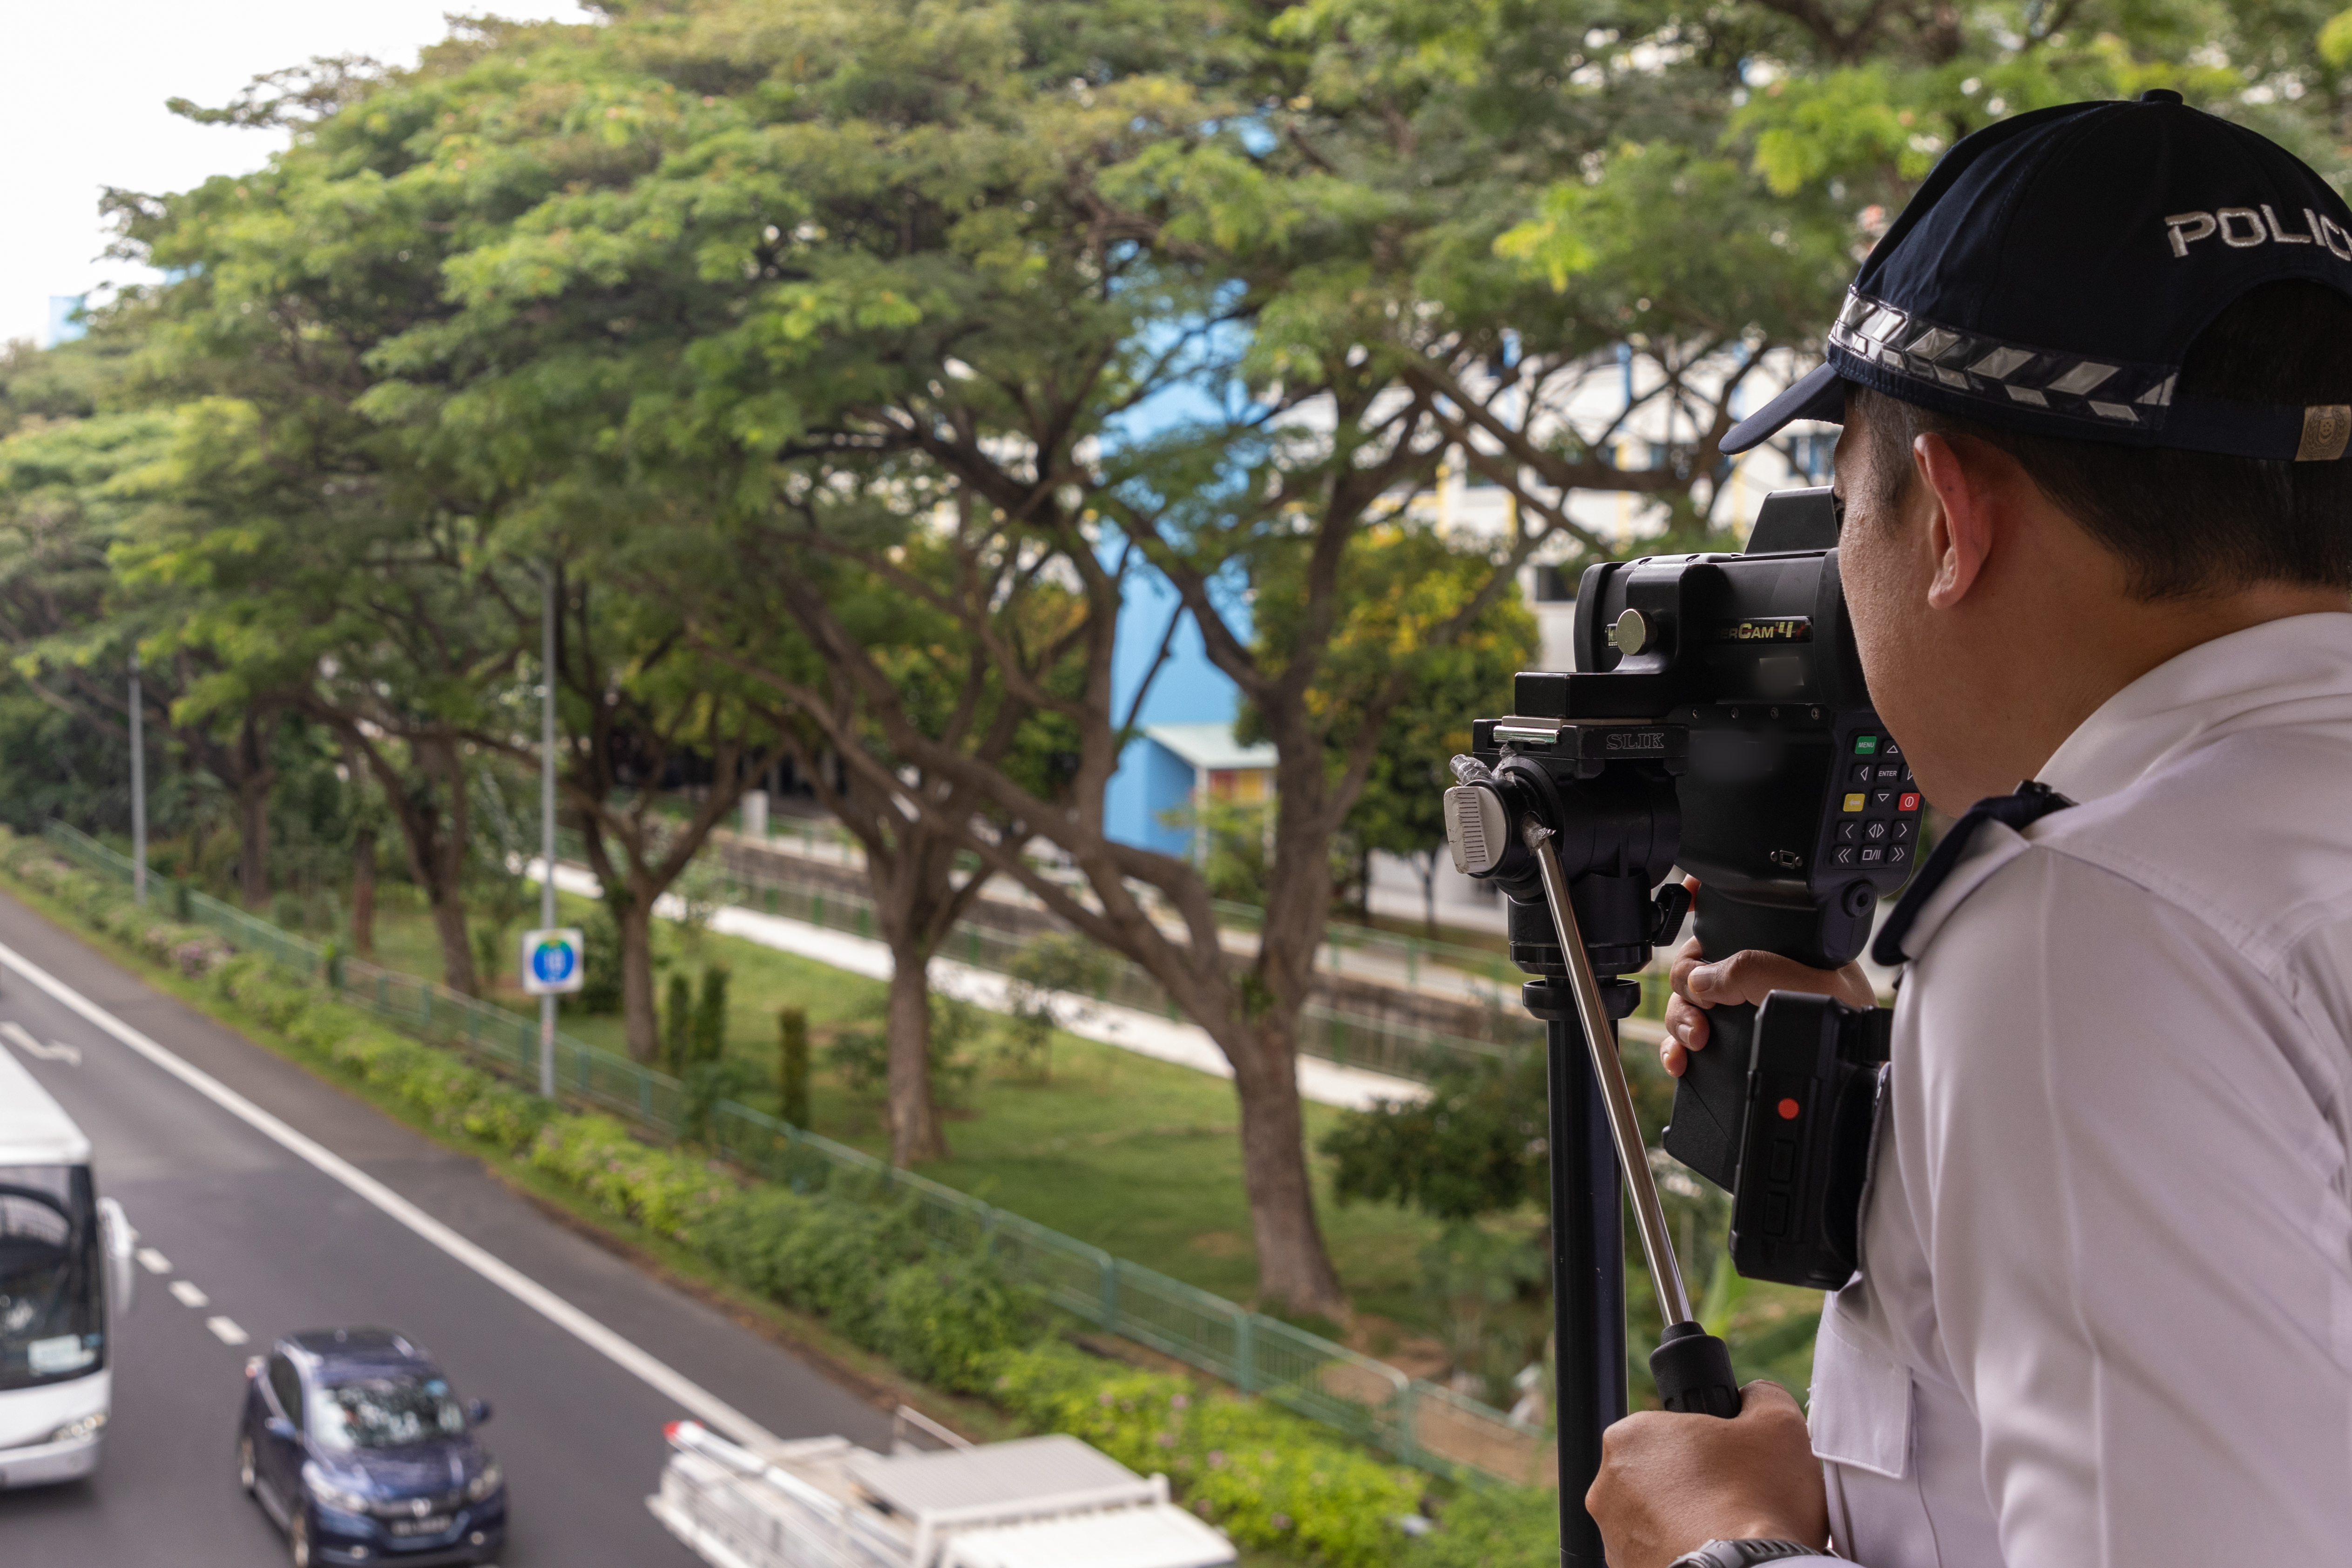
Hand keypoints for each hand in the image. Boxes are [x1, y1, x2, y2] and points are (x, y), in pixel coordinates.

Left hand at [1586, 1380, 1829, 1567]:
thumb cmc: (1759, 1502)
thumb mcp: (1778, 1424)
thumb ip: (1761, 1396)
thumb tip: (1751, 1397)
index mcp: (1630, 1438)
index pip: (1669, 1430)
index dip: (1707, 1444)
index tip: (1732, 1462)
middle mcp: (1606, 1487)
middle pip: (1660, 1476)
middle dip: (1695, 1484)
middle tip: (1737, 1499)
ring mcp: (1612, 1538)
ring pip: (1656, 1520)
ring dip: (1687, 1522)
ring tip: (1730, 1532)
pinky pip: (1658, 1556)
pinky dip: (1683, 1554)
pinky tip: (1718, 1558)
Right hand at [1661, 877, 1876, 1076]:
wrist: (1850, 1080)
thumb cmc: (1849, 1026)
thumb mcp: (1812, 985)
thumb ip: (1756, 970)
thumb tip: (1701, 979)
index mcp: (1775, 948)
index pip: (1730, 920)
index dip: (1702, 906)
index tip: (1687, 901)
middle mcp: (1751, 975)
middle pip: (1695, 965)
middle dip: (1686, 983)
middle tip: (1702, 1006)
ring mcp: (1736, 1010)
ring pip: (1685, 1002)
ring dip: (1680, 1018)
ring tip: (1696, 1039)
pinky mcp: (1727, 1042)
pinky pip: (1684, 1039)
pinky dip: (1674, 1047)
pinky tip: (1680, 1059)